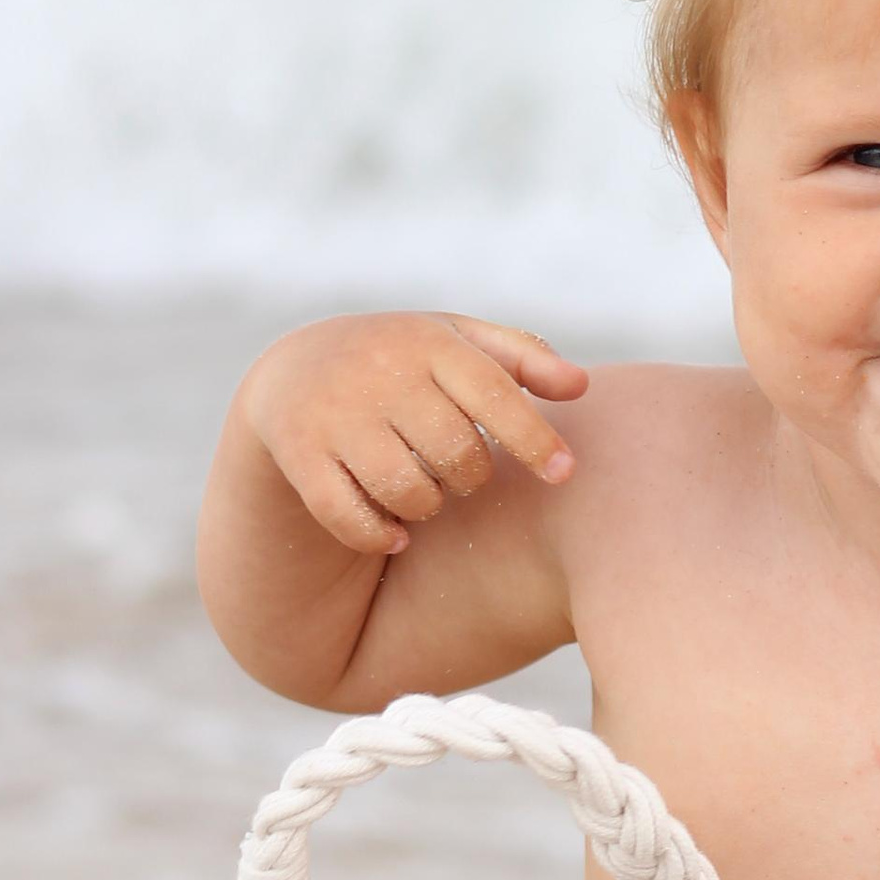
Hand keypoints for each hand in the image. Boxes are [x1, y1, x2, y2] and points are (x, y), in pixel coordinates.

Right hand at [243, 314, 589, 556]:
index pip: (494, 393)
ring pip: (407, 491)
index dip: (534, 439)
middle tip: (462, 472)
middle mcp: (379, 374)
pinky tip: (396, 535)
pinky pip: (350, 517)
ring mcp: (335, 416)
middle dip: (471, 476)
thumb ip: (523, 360)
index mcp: (428, 343)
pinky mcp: (300, 455)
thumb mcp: (459, 343)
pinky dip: (380, 536)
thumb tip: (582, 386)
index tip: (564, 474)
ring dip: (428, 507)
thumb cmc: (405, 361)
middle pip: (456, 454)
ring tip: (428, 494)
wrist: (297, 369)